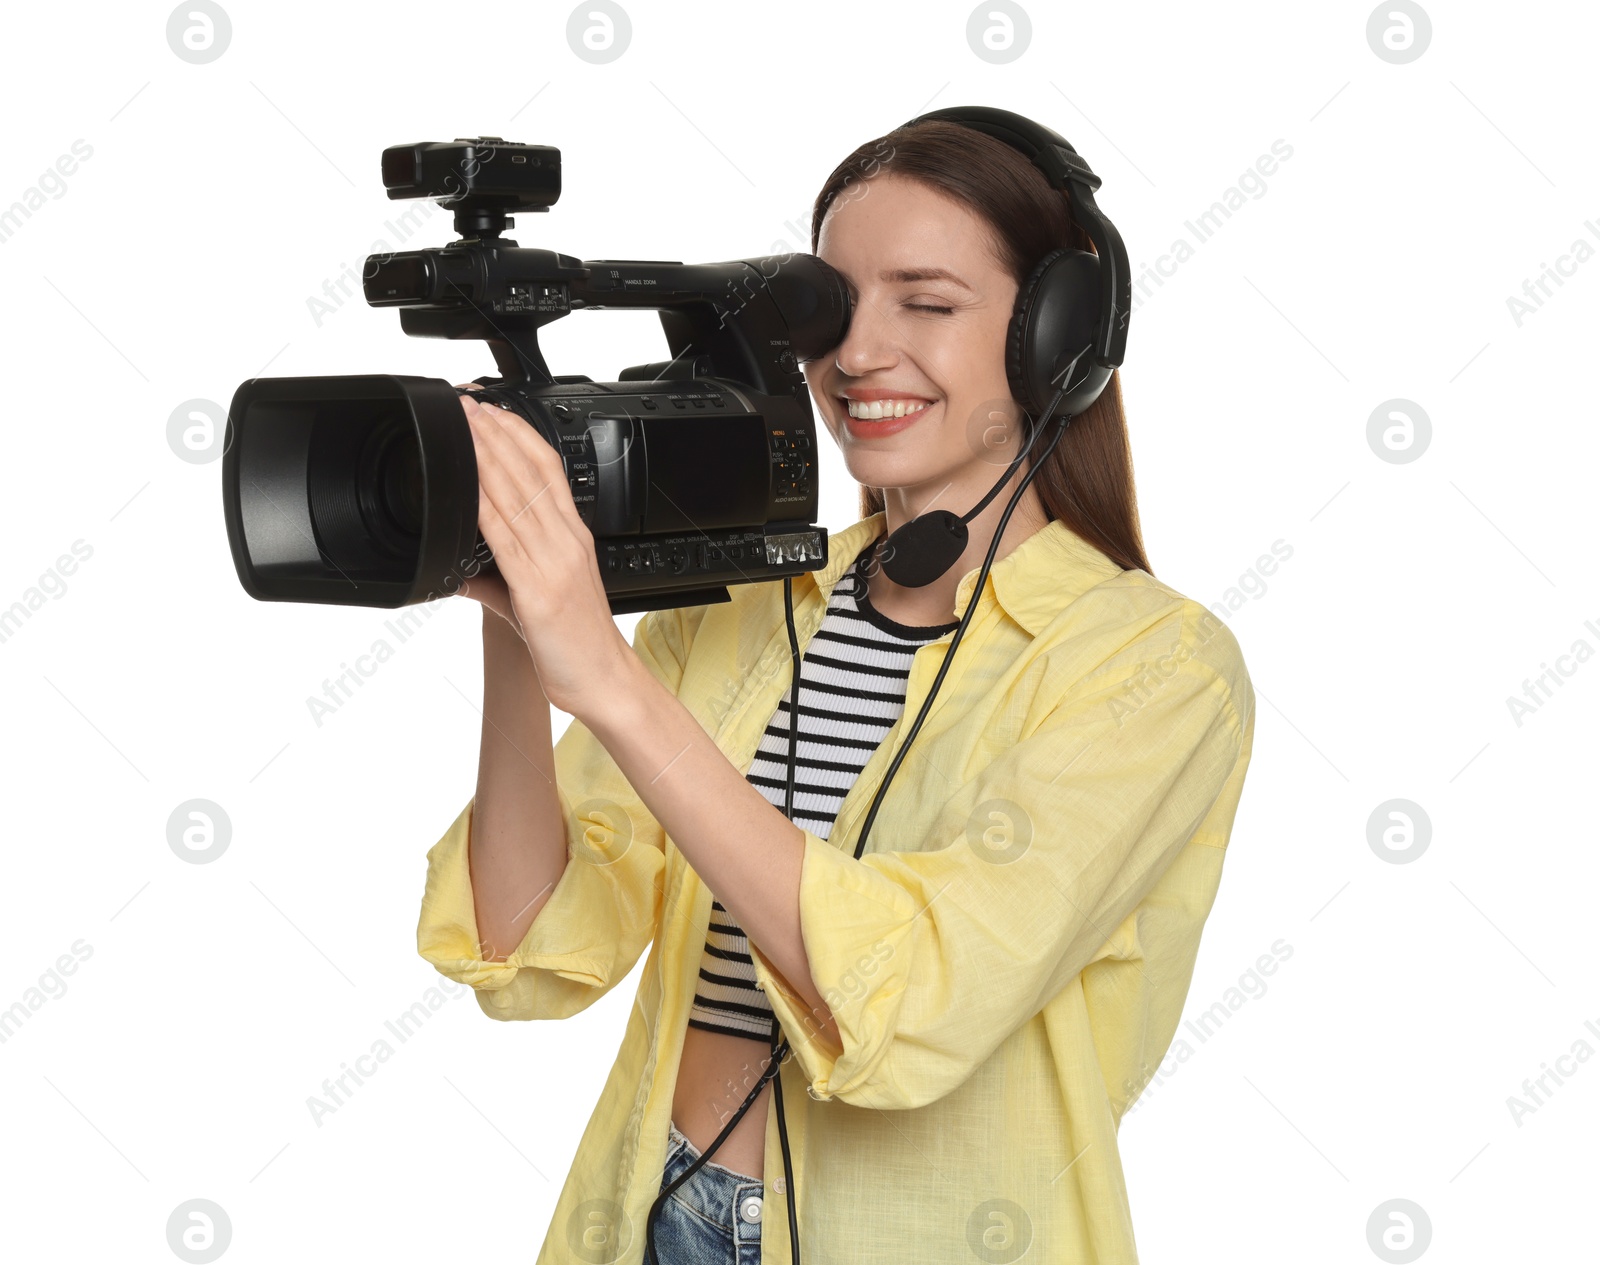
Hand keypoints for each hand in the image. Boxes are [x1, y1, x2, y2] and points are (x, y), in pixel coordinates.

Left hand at [459, 388, 633, 718]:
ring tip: (467, 428)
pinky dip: (486, 508)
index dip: (519, 435)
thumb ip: (497, 579)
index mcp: (572, 537)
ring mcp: (554, 562)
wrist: (602, 680)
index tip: (492, 412)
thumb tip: (459, 568)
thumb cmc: (574, 642)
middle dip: (497, 434)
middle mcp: (566, 542)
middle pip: (531, 472)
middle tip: (469, 404)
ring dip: (489, 457)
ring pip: (518, 496)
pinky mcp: (539, 589)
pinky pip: (507, 539)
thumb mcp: (535, 599)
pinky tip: (468, 487)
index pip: (548, 470)